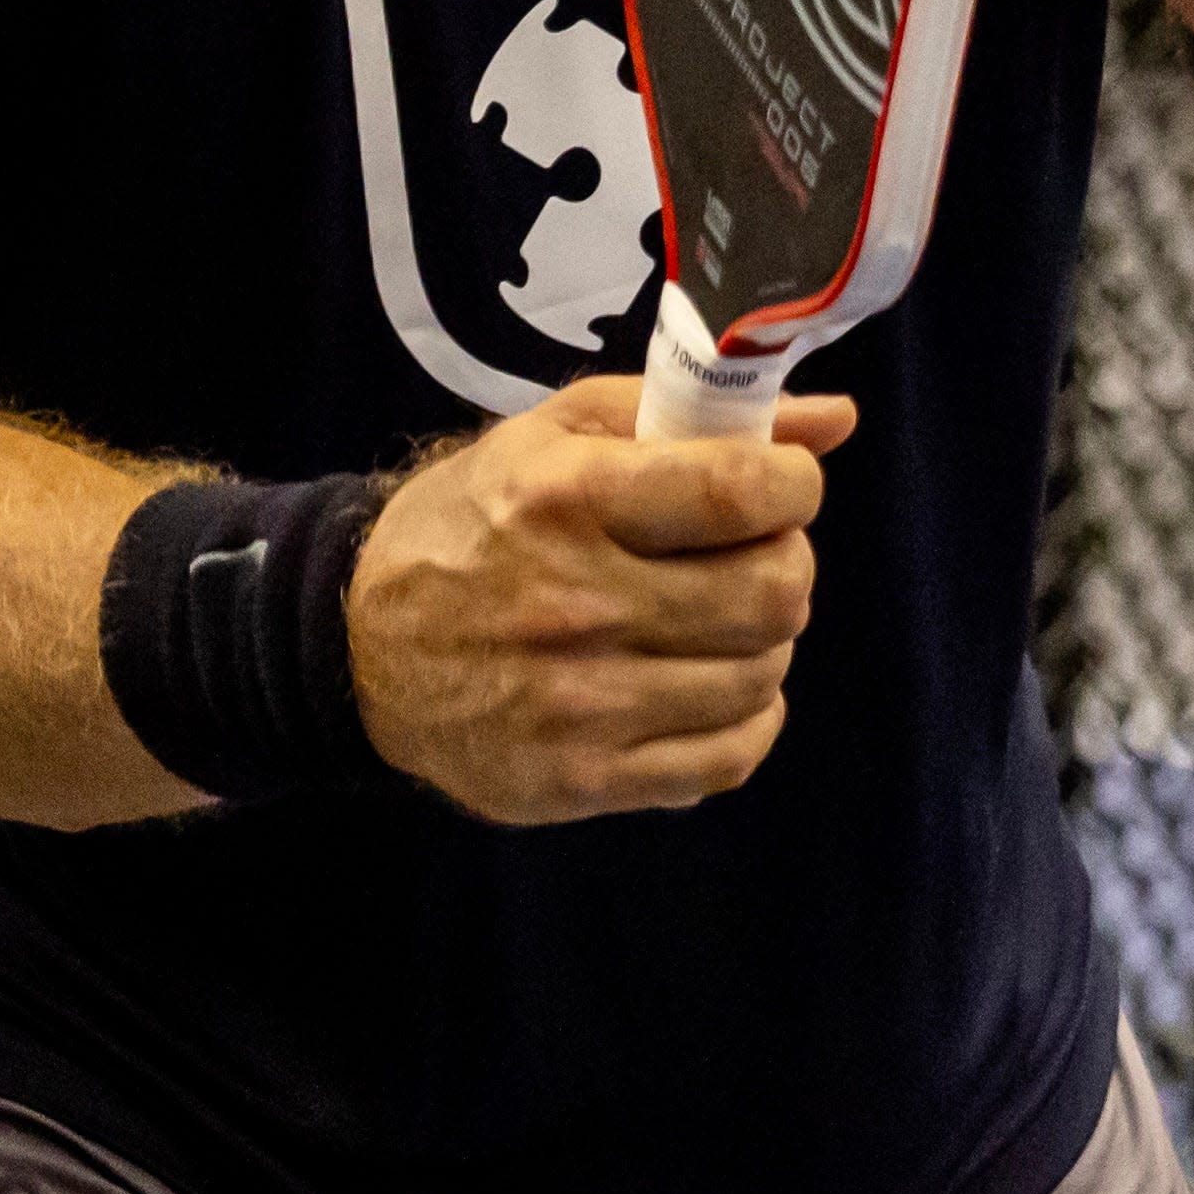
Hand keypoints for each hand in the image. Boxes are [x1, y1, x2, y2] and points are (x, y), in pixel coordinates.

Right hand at [345, 378, 855, 824]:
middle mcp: (575, 604)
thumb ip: (695, 413)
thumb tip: (835, 421)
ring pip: (760, 677)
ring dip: (765, 642)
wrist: (357, 646)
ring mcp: (579, 704)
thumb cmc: (474, 522)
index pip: (740, 492)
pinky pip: (727, 759)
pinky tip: (715, 688)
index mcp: (566, 500)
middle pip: (770, 592)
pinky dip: (748, 720)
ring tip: (722, 620)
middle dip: (787, 563)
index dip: (795, 485)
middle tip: (754, 555)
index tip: (783, 486)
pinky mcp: (581, 780)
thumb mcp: (559, 435)